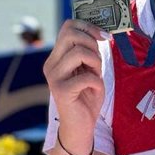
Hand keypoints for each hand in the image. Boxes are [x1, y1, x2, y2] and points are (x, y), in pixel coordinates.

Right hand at [43, 19, 107, 149]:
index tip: (103, 36)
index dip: (88, 26)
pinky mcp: (61, 91)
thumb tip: (99, 32)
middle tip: (98, 61)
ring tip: (96, 75)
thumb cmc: (86, 98)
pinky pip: (87, 77)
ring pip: (79, 53)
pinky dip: (97, 82)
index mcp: (57, 57)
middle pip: (71, 34)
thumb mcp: (88, 70)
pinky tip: (95, 90)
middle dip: (92, 43)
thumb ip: (88, 53)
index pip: (68, 27)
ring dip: (96, 63)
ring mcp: (54, 77)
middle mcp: (51, 65)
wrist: (80, 127)